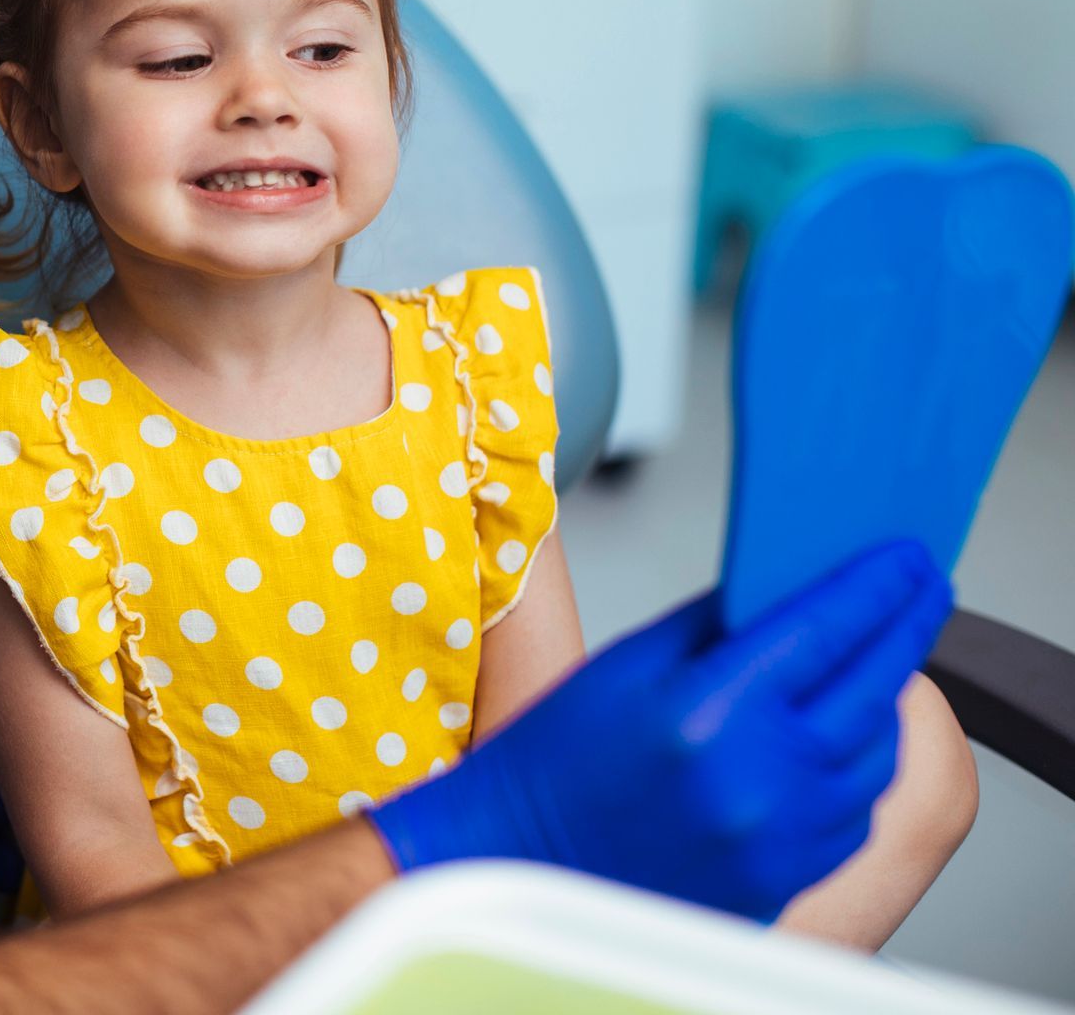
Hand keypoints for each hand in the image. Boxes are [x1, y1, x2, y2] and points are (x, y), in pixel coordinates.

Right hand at [369, 541, 952, 920]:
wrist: (518, 855)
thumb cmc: (555, 763)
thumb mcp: (627, 664)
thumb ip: (716, 623)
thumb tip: (787, 588)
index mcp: (705, 713)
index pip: (823, 629)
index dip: (874, 585)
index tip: (903, 558)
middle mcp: (754, 782)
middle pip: (870, 687)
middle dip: (904, 627)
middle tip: (919, 590)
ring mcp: (776, 840)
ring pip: (874, 755)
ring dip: (882, 701)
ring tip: (873, 663)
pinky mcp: (783, 879)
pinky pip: (855, 813)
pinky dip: (859, 766)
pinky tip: (839, 737)